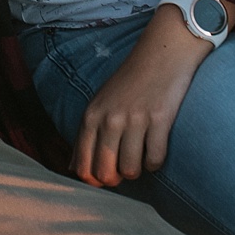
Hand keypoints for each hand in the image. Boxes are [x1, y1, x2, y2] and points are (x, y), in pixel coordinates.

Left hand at [73, 2, 230, 185]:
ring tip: (141, 154)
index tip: (106, 176)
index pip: (82, 166)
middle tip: (125, 168)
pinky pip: (155, 160)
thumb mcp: (99, 104)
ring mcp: (135, 120)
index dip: (94, 180)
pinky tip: (156, 148)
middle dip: (116, 179)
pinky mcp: (160, 120)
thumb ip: (85, 136)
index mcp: (91, 116)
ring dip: (138, 169)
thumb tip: (72, 170)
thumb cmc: (129, 82)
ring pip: (131, 170)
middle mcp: (109, 119)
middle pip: (105, 173)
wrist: (162, 54)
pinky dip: (156, 162)